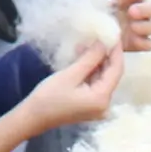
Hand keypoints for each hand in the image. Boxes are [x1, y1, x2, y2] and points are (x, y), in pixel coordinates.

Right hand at [0, 44, 125, 151]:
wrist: (33, 117)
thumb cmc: (49, 96)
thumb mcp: (70, 74)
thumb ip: (90, 58)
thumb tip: (104, 43)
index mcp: (102, 98)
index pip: (116, 70)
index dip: (116, 51)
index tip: (115, 34)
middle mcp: (105, 104)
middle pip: (110, 75)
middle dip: (104, 56)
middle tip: (99, 36)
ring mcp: (98, 107)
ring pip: (102, 79)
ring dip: (95, 62)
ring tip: (86, 45)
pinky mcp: (90, 106)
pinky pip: (95, 85)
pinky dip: (90, 72)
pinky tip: (82, 58)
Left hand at [92, 0, 150, 55]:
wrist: (93, 34)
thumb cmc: (101, 10)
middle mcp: (141, 12)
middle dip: (144, 9)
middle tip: (131, 12)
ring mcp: (141, 28)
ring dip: (145, 26)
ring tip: (133, 27)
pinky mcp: (139, 43)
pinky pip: (149, 44)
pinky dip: (145, 42)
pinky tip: (135, 41)